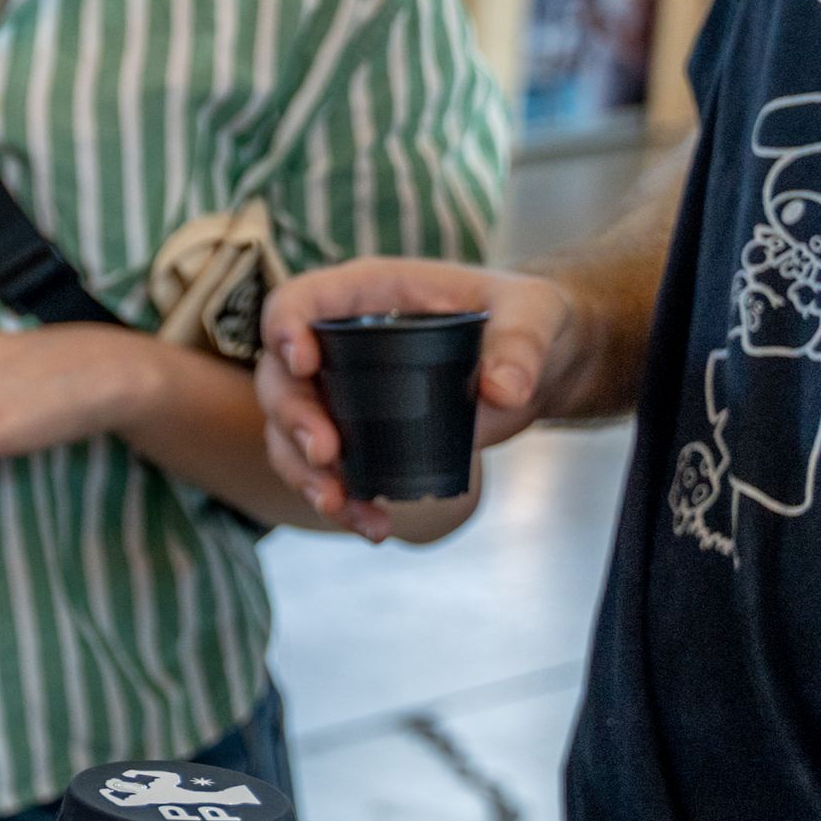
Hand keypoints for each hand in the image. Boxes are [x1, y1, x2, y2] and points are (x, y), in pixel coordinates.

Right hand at [255, 257, 577, 540]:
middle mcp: (338, 343)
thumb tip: (503, 391)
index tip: (303, 363)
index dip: (284, 328)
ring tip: (338, 504)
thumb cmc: (529, 318)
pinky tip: (373, 525)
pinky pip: (327, 472)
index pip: (297, 301)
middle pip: (280, 379)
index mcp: (364, 295)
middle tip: (326, 453)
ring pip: (289, 435)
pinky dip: (343, 502)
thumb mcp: (534, 314)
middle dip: (293, 420)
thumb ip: (520, 343)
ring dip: (304, 474)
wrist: (541, 363)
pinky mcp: (359, 436)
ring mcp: (341, 393)